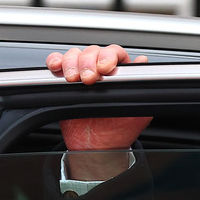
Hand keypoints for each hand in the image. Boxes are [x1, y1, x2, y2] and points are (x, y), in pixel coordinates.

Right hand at [46, 45, 152, 179]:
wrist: (98, 148)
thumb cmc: (119, 130)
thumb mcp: (139, 112)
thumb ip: (143, 88)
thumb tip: (143, 62)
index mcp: (121, 74)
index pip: (115, 53)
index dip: (109, 56)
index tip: (105, 67)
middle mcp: (101, 71)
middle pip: (93, 51)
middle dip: (88, 62)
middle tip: (88, 79)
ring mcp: (83, 74)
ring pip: (75, 55)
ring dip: (72, 63)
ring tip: (74, 79)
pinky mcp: (64, 83)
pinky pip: (57, 64)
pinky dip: (55, 61)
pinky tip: (57, 68)